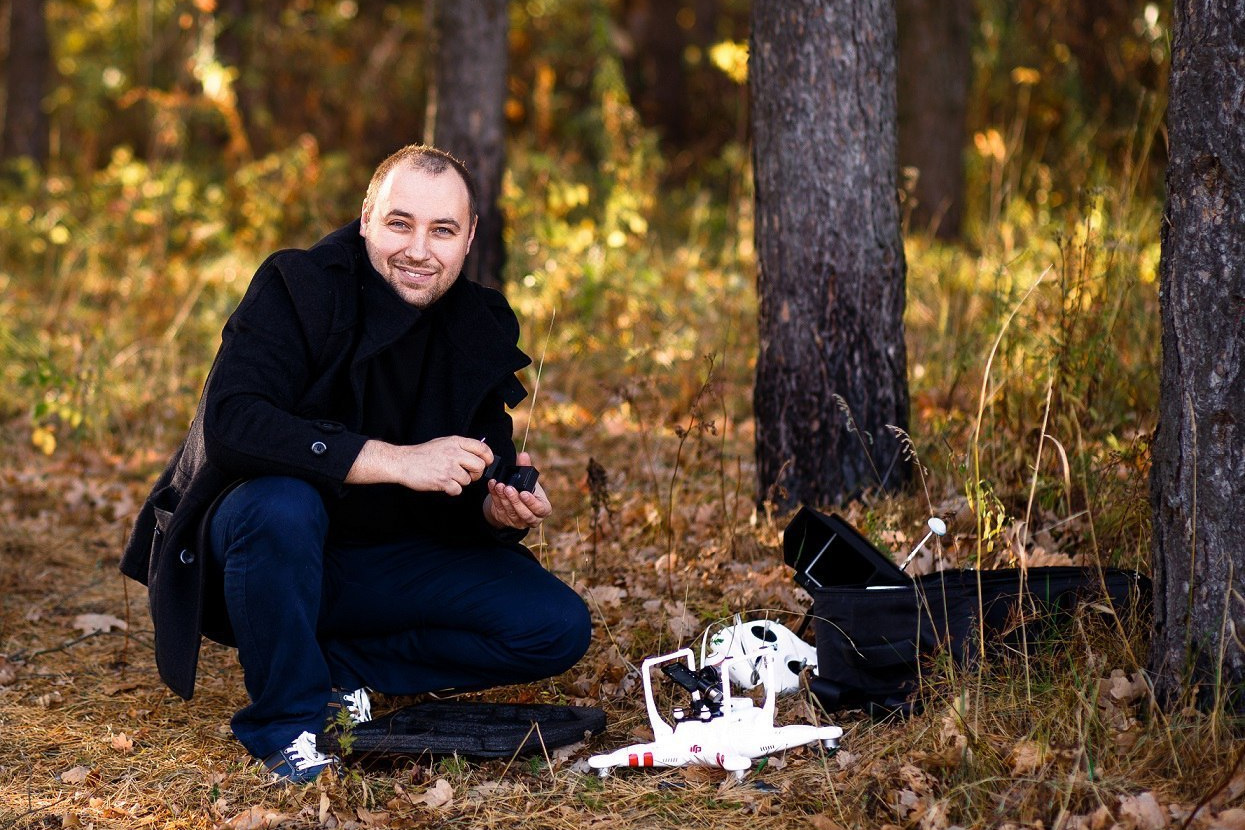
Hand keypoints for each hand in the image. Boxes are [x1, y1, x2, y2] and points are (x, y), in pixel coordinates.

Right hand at [346, 437, 492, 495]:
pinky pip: (458, 490)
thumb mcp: (443, 442)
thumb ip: (460, 446)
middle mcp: (454, 453)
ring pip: (468, 480)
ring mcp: (448, 467)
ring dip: (461, 482)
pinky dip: (452, 490)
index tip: (487, 462)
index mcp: (455, 442)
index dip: (488, 457)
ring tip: (449, 477)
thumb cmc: (422, 453)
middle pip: (479, 466)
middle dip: (476, 473)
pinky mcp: (442, 481)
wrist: (403, 462)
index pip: (481, 447)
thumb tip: (478, 452)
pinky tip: (444, 484)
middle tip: (468, 474)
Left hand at [483, 452, 551, 528]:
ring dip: (503, 498)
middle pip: (524, 513)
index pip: (540, 509)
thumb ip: (526, 467)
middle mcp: (532, 518)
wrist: (514, 499)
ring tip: (499, 485)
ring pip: (510, 512)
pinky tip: (493, 486)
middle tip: (508, 488)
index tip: (523, 492)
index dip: (532, 502)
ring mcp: (518, 522)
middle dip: (515, 500)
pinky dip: (495, 497)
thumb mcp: (529, 480)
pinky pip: (499, 509)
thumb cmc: (527, 489)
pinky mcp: (505, 520)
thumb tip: (523, 455)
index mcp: (543, 509)